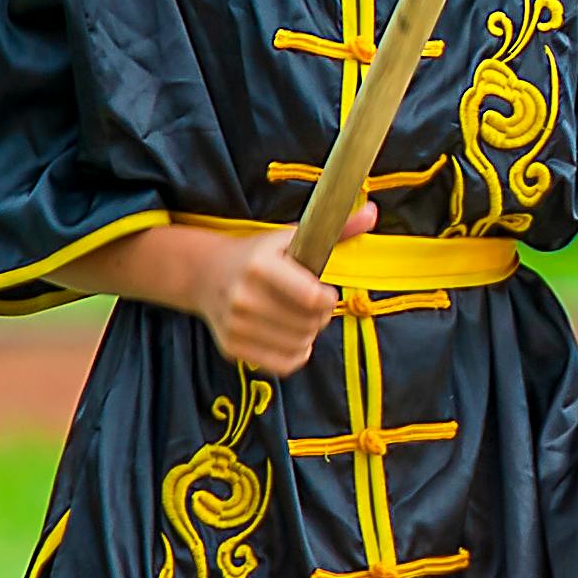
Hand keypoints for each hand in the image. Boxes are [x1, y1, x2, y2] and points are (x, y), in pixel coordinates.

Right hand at [203, 204, 366, 373]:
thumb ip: (336, 229)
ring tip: (297, 317)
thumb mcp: (292, 237)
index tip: (325, 292)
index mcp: (260, 267)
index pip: (313, 299)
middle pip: (310, 324)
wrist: (205, 274)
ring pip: (300, 345)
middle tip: (310, 305)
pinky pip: (284, 364)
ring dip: (308, 334)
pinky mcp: (232, 347)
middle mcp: (244, 298)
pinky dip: (296, 353)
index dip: (328, 299)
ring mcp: (236, 325)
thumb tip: (373, 213)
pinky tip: (290, 336)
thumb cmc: (258, 254)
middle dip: (320, 316)